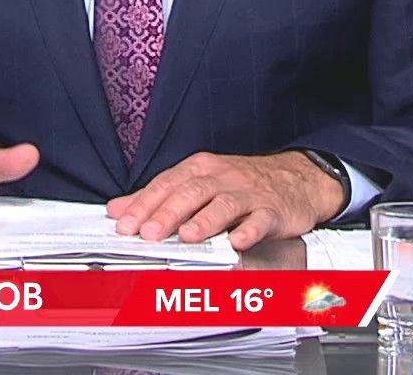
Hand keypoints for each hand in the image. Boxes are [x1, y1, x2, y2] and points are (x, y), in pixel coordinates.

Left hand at [105, 151, 343, 250]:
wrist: (295, 178)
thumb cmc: (240, 183)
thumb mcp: (197, 182)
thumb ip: (157, 197)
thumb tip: (117, 209)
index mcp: (199, 169)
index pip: (166, 184)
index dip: (144, 204)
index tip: (124, 224)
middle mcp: (222, 177)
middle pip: (191, 192)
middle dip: (167, 213)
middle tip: (148, 233)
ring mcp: (248, 193)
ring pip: (224, 204)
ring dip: (205, 220)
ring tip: (188, 236)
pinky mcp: (273, 210)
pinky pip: (260, 220)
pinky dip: (248, 230)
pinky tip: (236, 242)